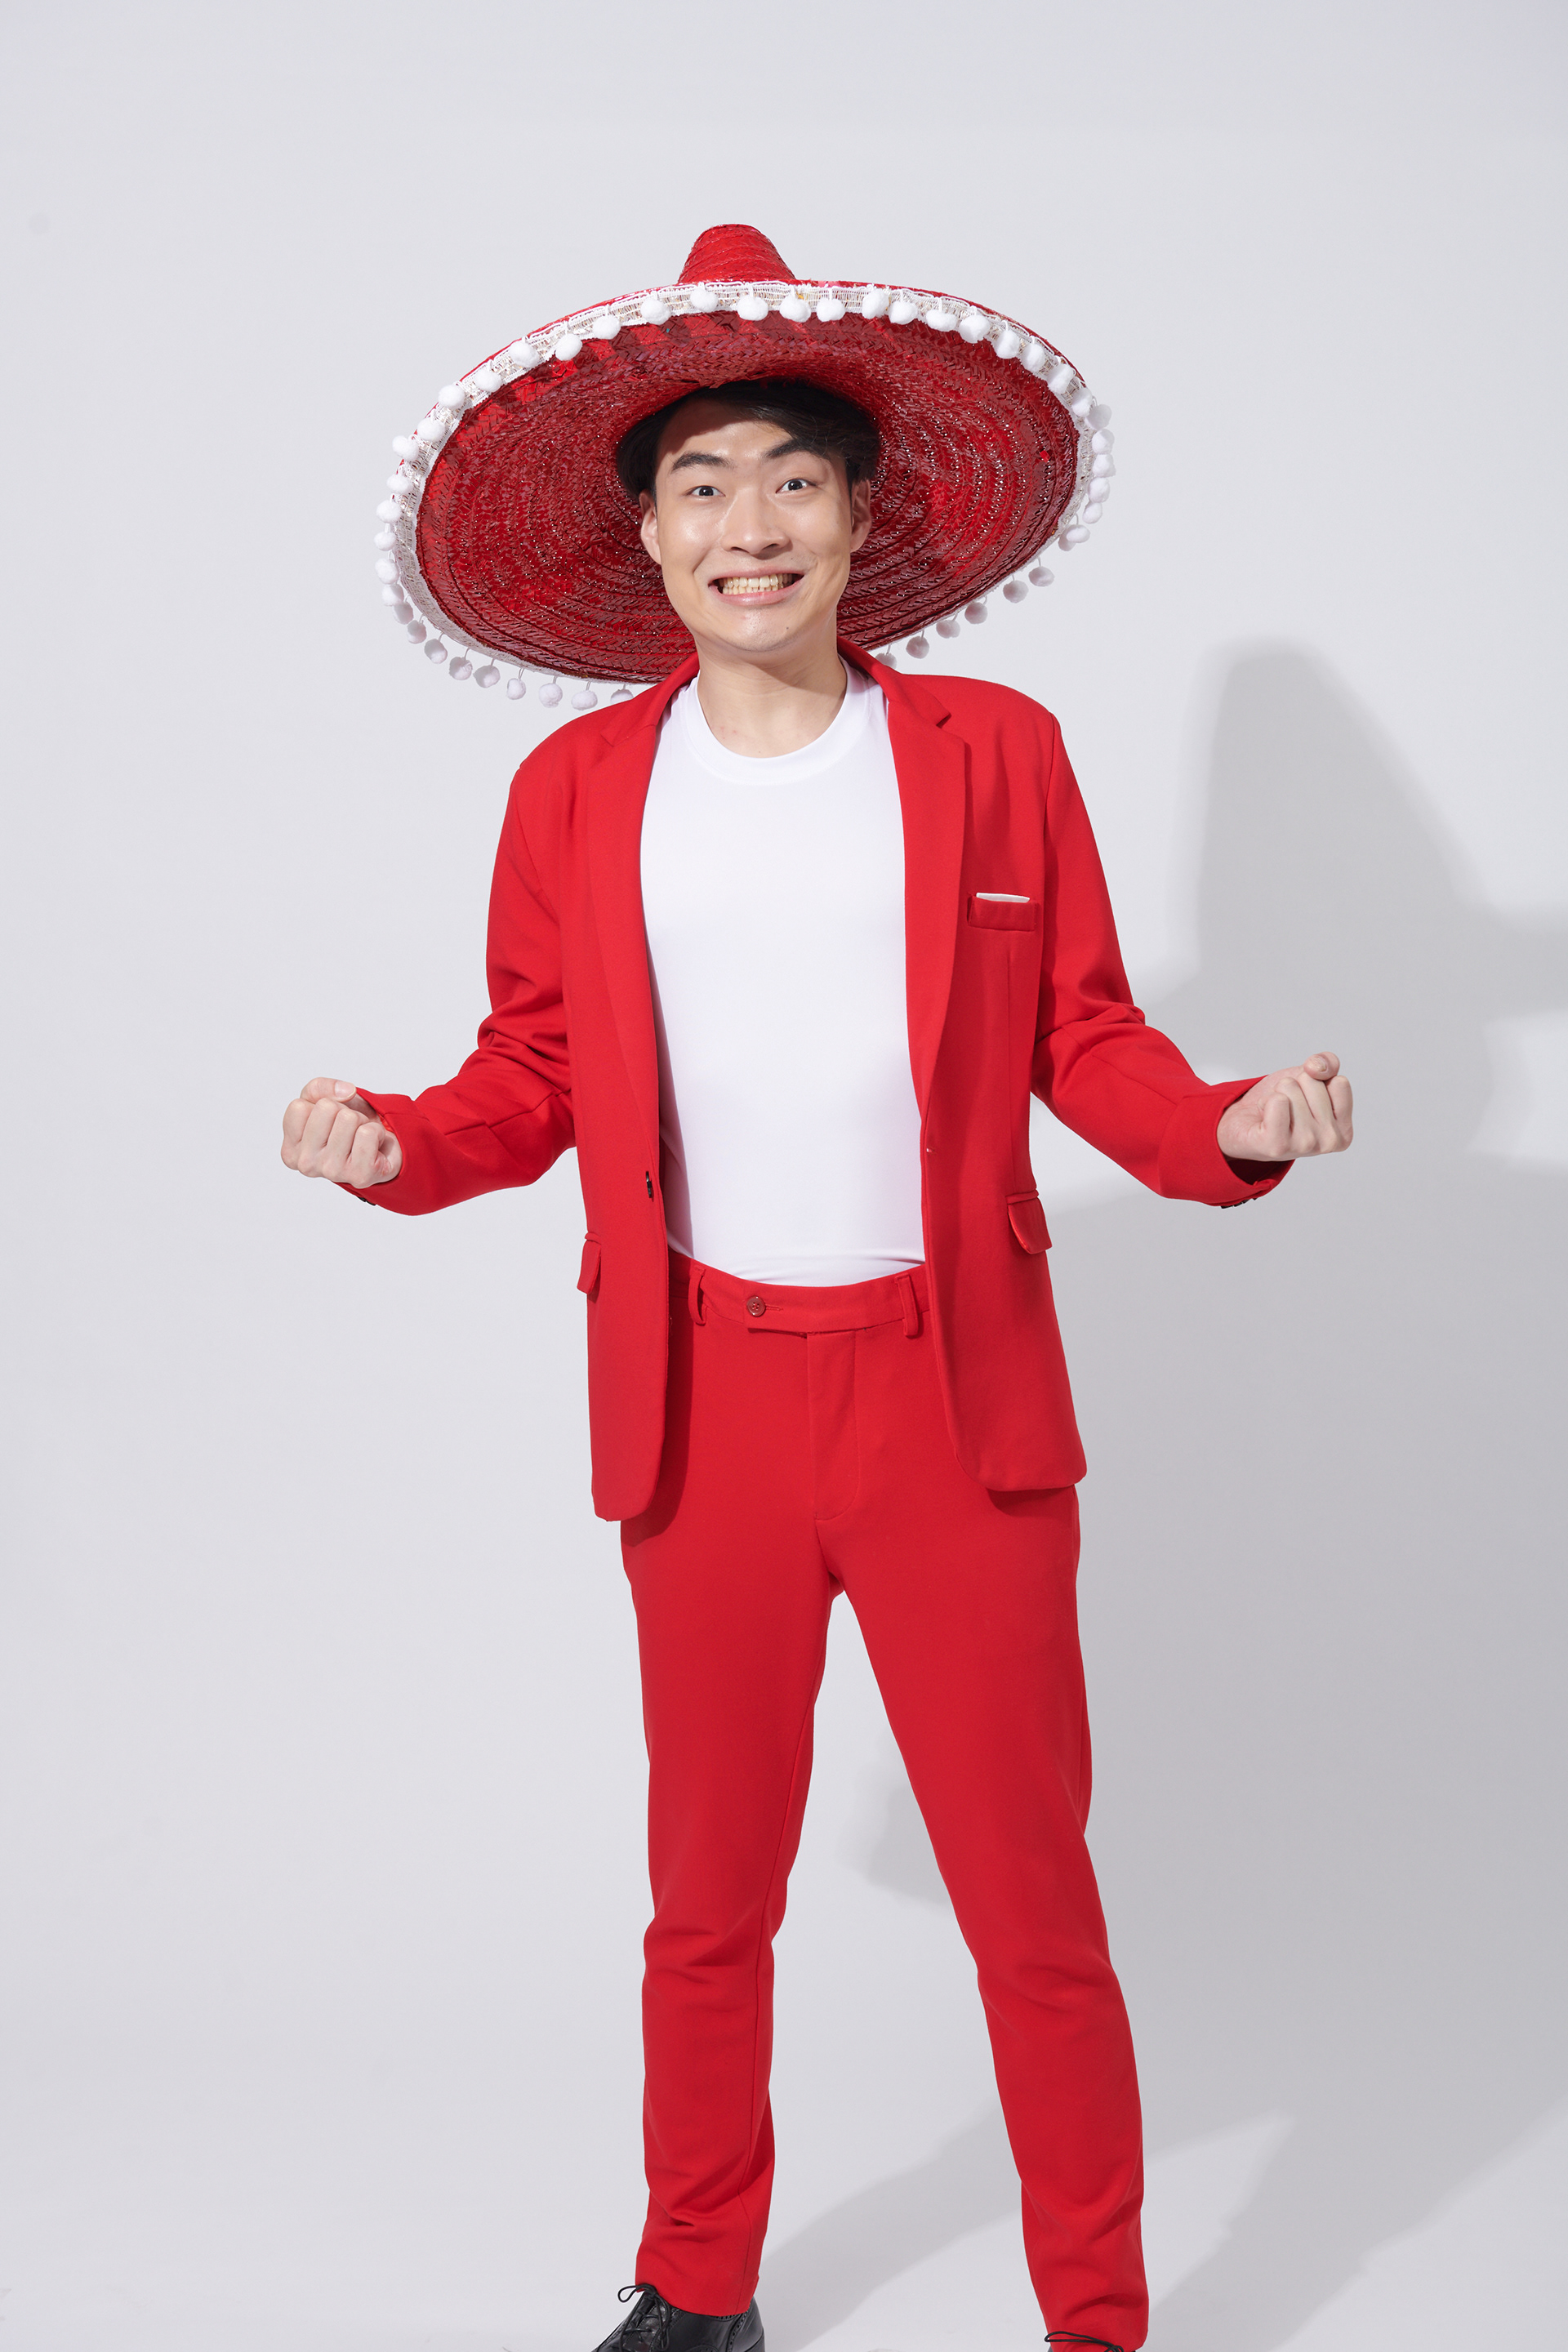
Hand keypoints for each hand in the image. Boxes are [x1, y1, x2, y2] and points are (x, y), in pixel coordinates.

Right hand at [281, 1076, 401, 1186]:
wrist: (378, 1148)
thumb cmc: (345, 1126)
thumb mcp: (321, 1100)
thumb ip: (319, 1087)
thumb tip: (346, 1091)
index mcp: (290, 1150)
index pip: (298, 1107)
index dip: (319, 1104)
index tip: (327, 1121)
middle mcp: (307, 1164)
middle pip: (326, 1108)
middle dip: (343, 1110)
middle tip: (348, 1128)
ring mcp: (332, 1172)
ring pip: (349, 1118)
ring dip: (361, 1121)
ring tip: (359, 1136)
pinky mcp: (360, 1175)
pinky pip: (368, 1133)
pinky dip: (376, 1132)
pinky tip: (372, 1145)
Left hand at [1216, 1051, 1353, 1162]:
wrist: (1246, 1123)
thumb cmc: (1282, 1104)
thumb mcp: (1311, 1078)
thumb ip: (1328, 1064)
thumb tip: (1316, 1068)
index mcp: (1343, 1130)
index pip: (1339, 1082)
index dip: (1317, 1081)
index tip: (1307, 1099)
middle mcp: (1328, 1142)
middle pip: (1312, 1081)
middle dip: (1294, 1086)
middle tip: (1286, 1107)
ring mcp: (1304, 1146)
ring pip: (1290, 1088)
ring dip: (1276, 1094)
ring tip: (1274, 1112)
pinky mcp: (1277, 1146)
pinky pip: (1276, 1101)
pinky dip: (1265, 1101)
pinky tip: (1264, 1117)